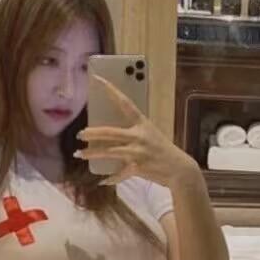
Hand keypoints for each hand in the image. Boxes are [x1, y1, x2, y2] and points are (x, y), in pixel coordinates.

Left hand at [76, 74, 198, 188]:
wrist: (179, 169)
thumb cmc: (163, 150)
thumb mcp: (151, 135)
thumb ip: (134, 132)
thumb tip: (111, 134)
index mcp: (142, 124)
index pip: (125, 103)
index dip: (111, 90)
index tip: (98, 79)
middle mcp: (139, 136)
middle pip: (110, 132)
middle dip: (92, 133)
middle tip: (80, 134)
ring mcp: (138, 152)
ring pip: (110, 152)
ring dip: (92, 153)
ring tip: (79, 154)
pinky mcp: (138, 168)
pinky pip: (120, 173)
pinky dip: (111, 178)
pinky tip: (102, 180)